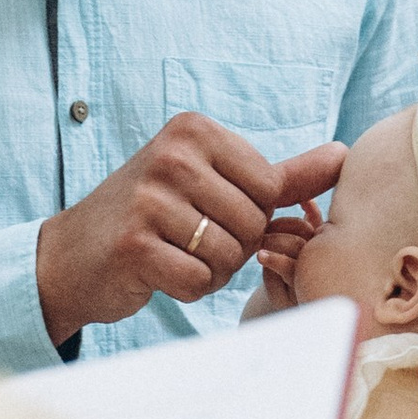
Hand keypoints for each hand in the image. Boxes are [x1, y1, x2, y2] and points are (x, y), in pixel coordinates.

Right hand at [35, 119, 343, 338]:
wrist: (72, 254)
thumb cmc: (152, 216)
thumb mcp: (214, 182)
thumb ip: (281, 175)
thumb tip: (345, 155)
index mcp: (193, 130)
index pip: (269, 187)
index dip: (252, 215)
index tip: (211, 212)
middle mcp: (171, 156)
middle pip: (252, 223)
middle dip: (232, 246)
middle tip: (190, 240)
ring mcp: (148, 200)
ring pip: (229, 255)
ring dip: (211, 270)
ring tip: (175, 254)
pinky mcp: (134, 245)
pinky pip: (200, 281)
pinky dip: (188, 288)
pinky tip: (159, 273)